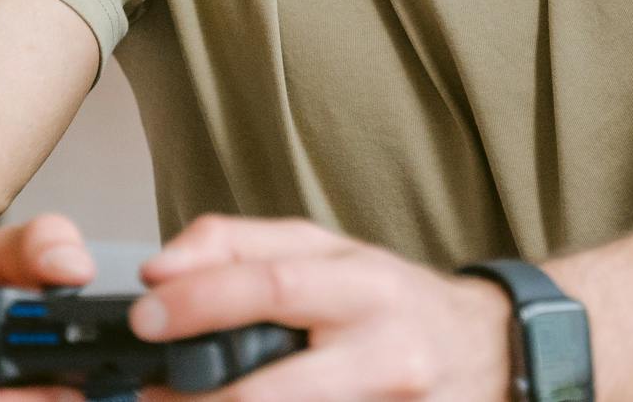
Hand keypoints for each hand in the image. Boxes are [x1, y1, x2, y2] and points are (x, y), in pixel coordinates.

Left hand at [129, 214, 514, 401]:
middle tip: (148, 391)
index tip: (147, 313)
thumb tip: (161, 267)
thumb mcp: (329, 250)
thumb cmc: (393, 299)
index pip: (275, 285)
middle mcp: (384, 352)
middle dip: (198, 396)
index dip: (201, 300)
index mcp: (365, 286)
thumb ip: (243, 247)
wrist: (485, 350)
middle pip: (276, 388)